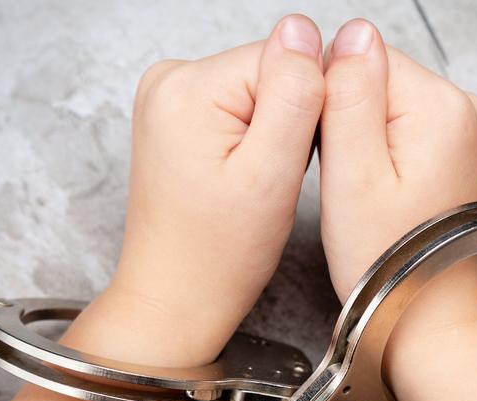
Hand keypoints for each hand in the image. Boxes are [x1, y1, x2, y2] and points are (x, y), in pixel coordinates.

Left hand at [62, 15, 324, 366]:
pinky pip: (239, 108)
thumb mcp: (270, 174)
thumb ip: (293, 94)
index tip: (288, 160)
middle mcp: (170, 81)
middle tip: (268, 178)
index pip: (285, 58)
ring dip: (272, 134)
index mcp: (189, 88)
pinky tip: (240, 177)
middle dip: (287, 123)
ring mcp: (169, 98)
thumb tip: (304, 30)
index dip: (307, 111)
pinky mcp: (177, 117)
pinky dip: (253, 140)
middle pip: (270, 71)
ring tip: (252, 182)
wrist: (175, 294)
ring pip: (259, 90)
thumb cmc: (217, 254)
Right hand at [319, 19, 476, 324]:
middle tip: (347, 176)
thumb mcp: (352, 176)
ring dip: (363, 135)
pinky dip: (381, 147)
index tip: (332, 152)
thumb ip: (350, 96)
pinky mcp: (457, 147)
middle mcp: (465, 109)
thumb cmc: (389, 262)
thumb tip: (351, 34)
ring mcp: (466, 128)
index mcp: (441, 109)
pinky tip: (380, 185)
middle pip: (380, 77)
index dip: (330, 101)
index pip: (365, 59)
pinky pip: (404, 122)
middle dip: (349, 118)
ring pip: (388, 100)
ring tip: (364, 186)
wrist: (426, 313)